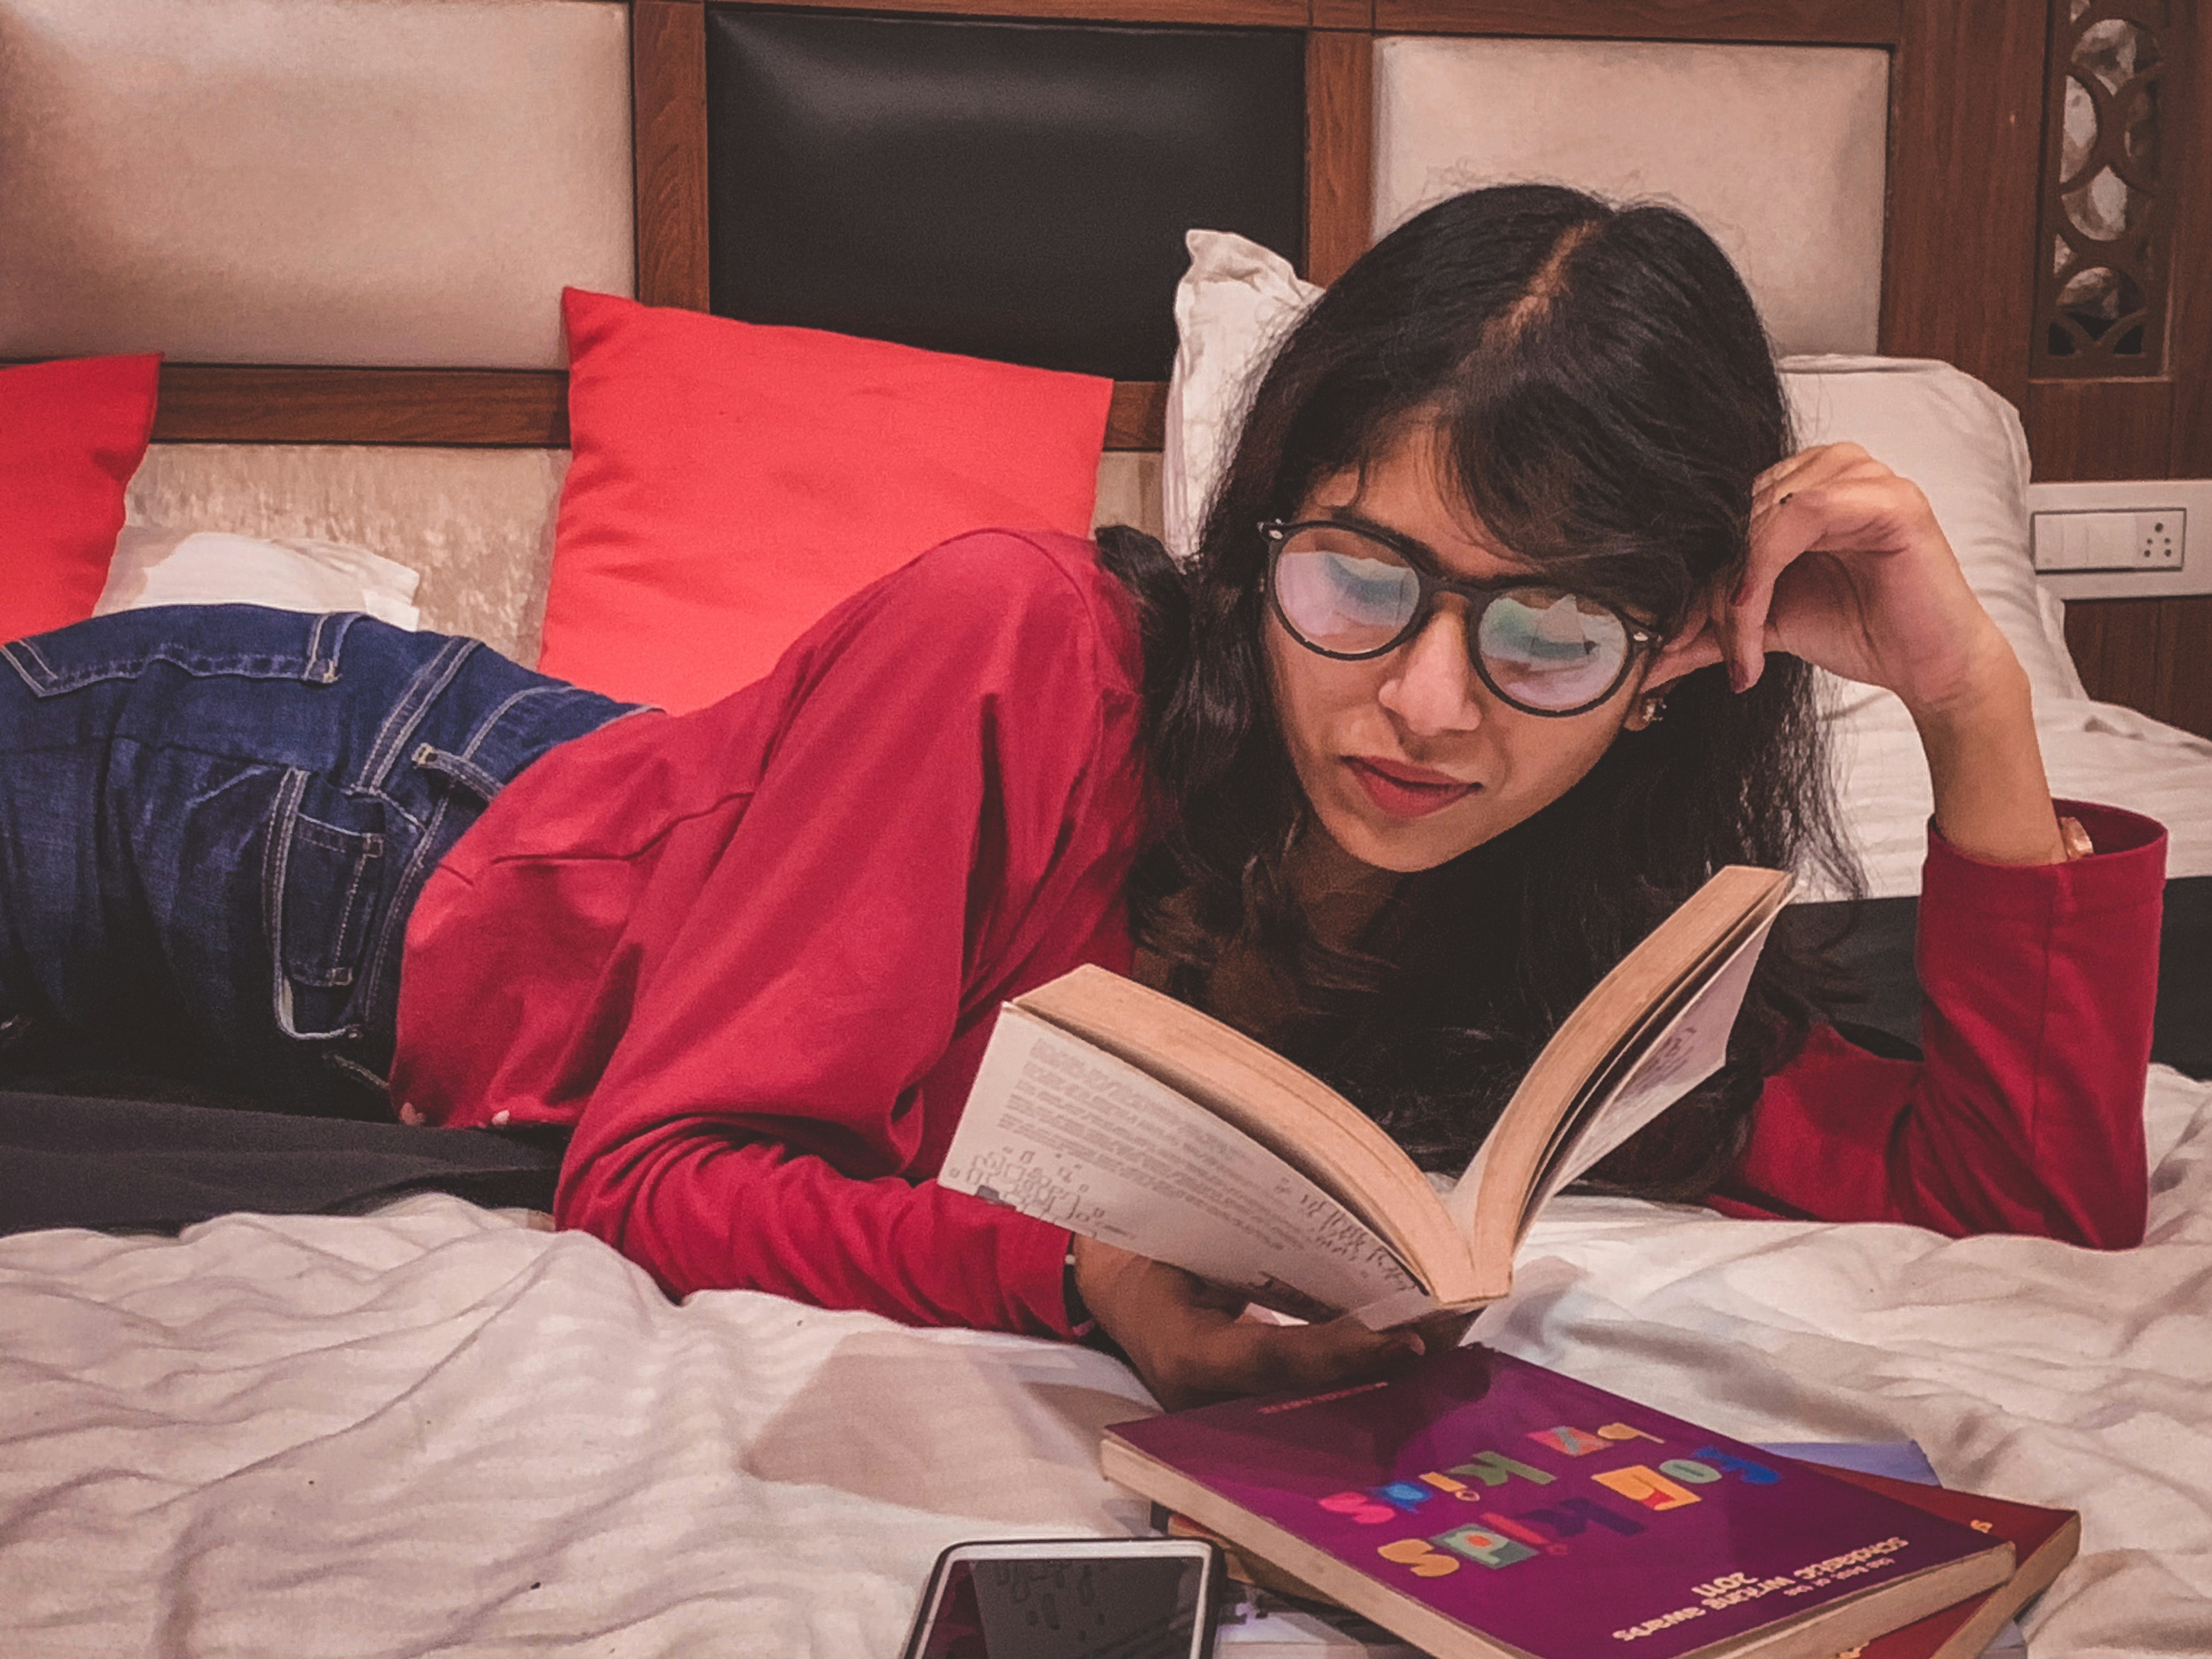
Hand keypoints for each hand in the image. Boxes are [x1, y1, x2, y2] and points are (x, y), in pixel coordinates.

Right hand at [1071, 1236, 1471, 1411]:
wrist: (1116, 1287)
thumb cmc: (1147, 1248)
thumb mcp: (1186, 1234)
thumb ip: (1247, 1239)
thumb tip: (1334, 1218)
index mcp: (1183, 1351)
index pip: (1272, 1358)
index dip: (1340, 1353)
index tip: (1403, 1341)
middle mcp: (1206, 1397)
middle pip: (1306, 1392)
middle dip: (1379, 1367)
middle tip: (1447, 1337)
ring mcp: (1225, 1411)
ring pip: (1312, 1401)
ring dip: (1379, 1374)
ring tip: (1444, 1339)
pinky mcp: (1244, 1409)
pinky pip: (1305, 1396)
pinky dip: (1355, 1375)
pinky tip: (1404, 1352)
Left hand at [1644, 442, 2066, 865]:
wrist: (1928, 668)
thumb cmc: (1862, 633)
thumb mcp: (1767, 625)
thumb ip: (1713, 628)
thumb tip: (1647, 659)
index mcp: (1801, 488)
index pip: (1724, 520)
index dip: (1692, 580)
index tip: (1671, 638)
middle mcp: (1830, 470)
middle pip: (1736, 518)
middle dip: (1712, 592)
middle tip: (1709, 649)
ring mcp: (1862, 477)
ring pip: (1759, 517)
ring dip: (1738, 589)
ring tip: (1743, 647)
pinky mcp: (1888, 498)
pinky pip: (1800, 515)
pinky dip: (1765, 566)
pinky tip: (1757, 612)